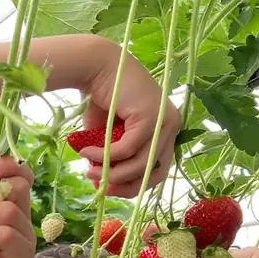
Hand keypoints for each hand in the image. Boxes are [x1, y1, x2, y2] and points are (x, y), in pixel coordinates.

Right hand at [77, 40, 179, 198]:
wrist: (98, 68)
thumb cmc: (102, 98)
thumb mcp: (108, 135)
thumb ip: (110, 157)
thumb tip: (101, 181)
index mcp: (165, 131)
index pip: (157, 170)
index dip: (133, 185)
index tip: (107, 188)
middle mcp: (171, 126)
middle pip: (155, 172)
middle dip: (126, 185)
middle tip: (101, 187)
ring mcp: (165, 121)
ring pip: (141, 164)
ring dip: (112, 172)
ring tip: (89, 171)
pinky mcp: (152, 117)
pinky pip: (128, 149)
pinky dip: (105, 156)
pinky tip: (87, 153)